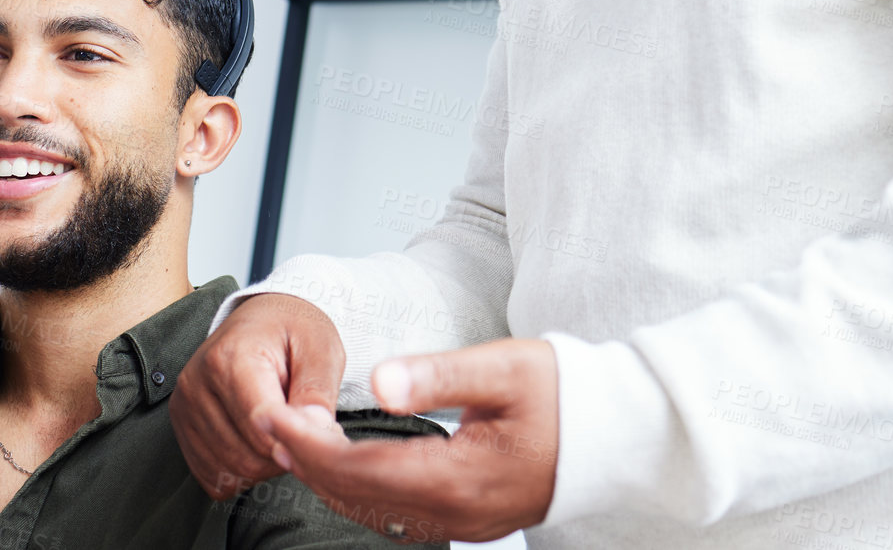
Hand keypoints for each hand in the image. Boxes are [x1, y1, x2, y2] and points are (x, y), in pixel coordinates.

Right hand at [170, 293, 345, 499]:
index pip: (261, 423)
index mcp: (229, 357)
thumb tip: (314, 433)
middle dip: (282, 453)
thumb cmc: (293, 331)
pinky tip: (258, 439)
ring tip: (280, 428)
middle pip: (246, 455)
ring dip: (264, 464)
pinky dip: (242, 470)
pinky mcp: (181, 428)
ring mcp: (184, 408)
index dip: (295, 439)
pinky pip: (214, 476)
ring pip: (231, 470)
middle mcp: (196, 383)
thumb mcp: (320, 348)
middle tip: (300, 426)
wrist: (262, 319)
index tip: (316, 432)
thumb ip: (317, 393)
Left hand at [264, 338, 558, 544]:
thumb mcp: (503, 368)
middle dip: (311, 465)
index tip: (278, 418)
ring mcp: (467, 524)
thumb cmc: (565, 392)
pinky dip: (365, 494)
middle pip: (363, 498)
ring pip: (378, 514)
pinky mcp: (473, 520)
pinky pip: (402, 518)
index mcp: (461, 478)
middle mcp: (459, 514)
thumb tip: (378, 382)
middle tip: (272, 429)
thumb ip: (436, 376)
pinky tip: (349, 470)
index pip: (364, 470)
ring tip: (298, 446)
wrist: (620, 434)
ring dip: (333, 482)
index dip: (314, 446)